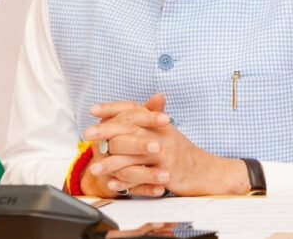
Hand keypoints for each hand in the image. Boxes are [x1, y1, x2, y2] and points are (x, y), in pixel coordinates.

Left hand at [85, 94, 249, 196]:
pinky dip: (126, 181)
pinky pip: (143, 176)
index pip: (133, 109)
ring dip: (111, 162)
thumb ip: (147, 119)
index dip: (113, 107)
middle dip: (105, 131)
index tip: (94, 109)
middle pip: (129, 128)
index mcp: (158, 123)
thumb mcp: (165, 132)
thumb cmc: (181, 152)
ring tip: (95, 168)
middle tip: (87, 134)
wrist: (205, 170)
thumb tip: (126, 110)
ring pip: (132, 155)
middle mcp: (161, 134)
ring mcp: (164, 153)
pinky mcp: (167, 171)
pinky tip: (113, 183)